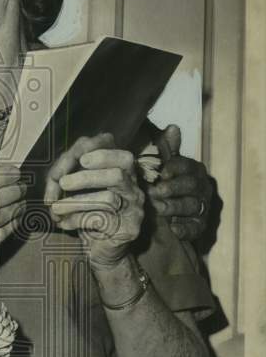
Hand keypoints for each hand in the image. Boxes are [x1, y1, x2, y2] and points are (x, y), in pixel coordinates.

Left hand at [45, 132, 143, 267]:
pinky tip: (64, 223)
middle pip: (118, 174)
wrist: (101, 249)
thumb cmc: (87, 213)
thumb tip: (57, 174)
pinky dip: (77, 220)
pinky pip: (101, 221)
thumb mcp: (78, 190)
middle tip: (62, 182)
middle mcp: (134, 189)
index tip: (79, 158)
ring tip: (55, 208)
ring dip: (75, 202)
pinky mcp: (127, 230)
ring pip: (108, 199)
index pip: (122, 156)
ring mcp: (133, 210)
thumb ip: (71, 174)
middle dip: (87, 177)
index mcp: (124, 174)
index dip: (101, 153)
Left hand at [147, 124, 212, 240]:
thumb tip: (172, 127)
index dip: (175, 168)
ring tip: (156, 208)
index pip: (187, 165)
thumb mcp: (163, 166)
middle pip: (190, 186)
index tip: (162, 172)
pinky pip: (195, 228)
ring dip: (173, 207)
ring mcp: (202, 207)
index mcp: (194, 169)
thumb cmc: (163, 183)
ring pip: (191, 206)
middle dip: (172, 188)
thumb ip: (166, 149)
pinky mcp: (199, 226)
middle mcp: (202, 187)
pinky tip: (173, 229)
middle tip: (154, 191)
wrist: (165, 214)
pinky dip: (185, 229)